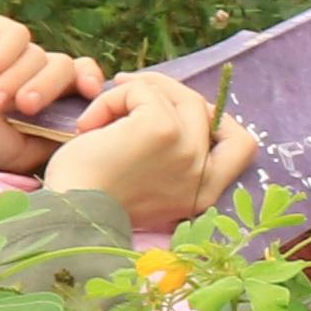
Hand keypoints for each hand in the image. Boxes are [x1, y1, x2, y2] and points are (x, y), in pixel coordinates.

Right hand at [0, 9, 107, 173]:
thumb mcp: (24, 149)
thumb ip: (57, 135)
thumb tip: (93, 122)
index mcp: (45, 96)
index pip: (82, 77)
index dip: (90, 80)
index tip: (89, 94)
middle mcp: (31, 70)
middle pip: (63, 66)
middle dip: (46, 88)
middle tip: (24, 108)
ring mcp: (10, 49)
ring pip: (38, 54)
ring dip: (16, 80)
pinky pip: (16, 35)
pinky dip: (4, 56)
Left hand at [42, 68, 258, 225]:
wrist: (68, 218)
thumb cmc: (93, 202)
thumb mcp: (145, 184)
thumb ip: (169, 157)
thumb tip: (168, 104)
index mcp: (204, 193)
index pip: (242, 146)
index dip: (216, 119)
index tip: (174, 112)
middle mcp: (202, 173)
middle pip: (203, 107)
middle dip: (164, 93)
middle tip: (125, 91)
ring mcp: (186, 150)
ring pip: (176, 94)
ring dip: (134, 93)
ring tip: (98, 117)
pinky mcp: (162, 131)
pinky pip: (144, 92)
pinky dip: (113, 98)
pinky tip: (88, 125)